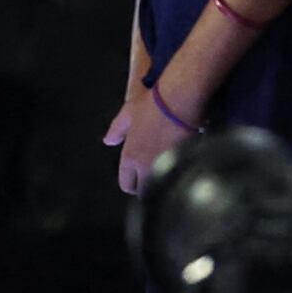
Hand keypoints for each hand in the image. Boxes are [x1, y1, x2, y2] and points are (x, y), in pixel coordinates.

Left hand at [104, 80, 187, 197]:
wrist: (179, 100)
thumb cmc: (153, 103)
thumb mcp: (127, 113)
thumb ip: (116, 130)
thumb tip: (109, 141)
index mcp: (131, 157)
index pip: (126, 185)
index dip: (132, 182)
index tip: (137, 177)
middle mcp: (146, 166)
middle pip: (144, 192)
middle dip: (146, 187)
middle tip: (151, 175)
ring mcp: (165, 166)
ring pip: (161, 186)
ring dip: (162, 182)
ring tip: (166, 169)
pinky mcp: (182, 162)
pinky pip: (177, 175)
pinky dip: (177, 172)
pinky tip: (180, 163)